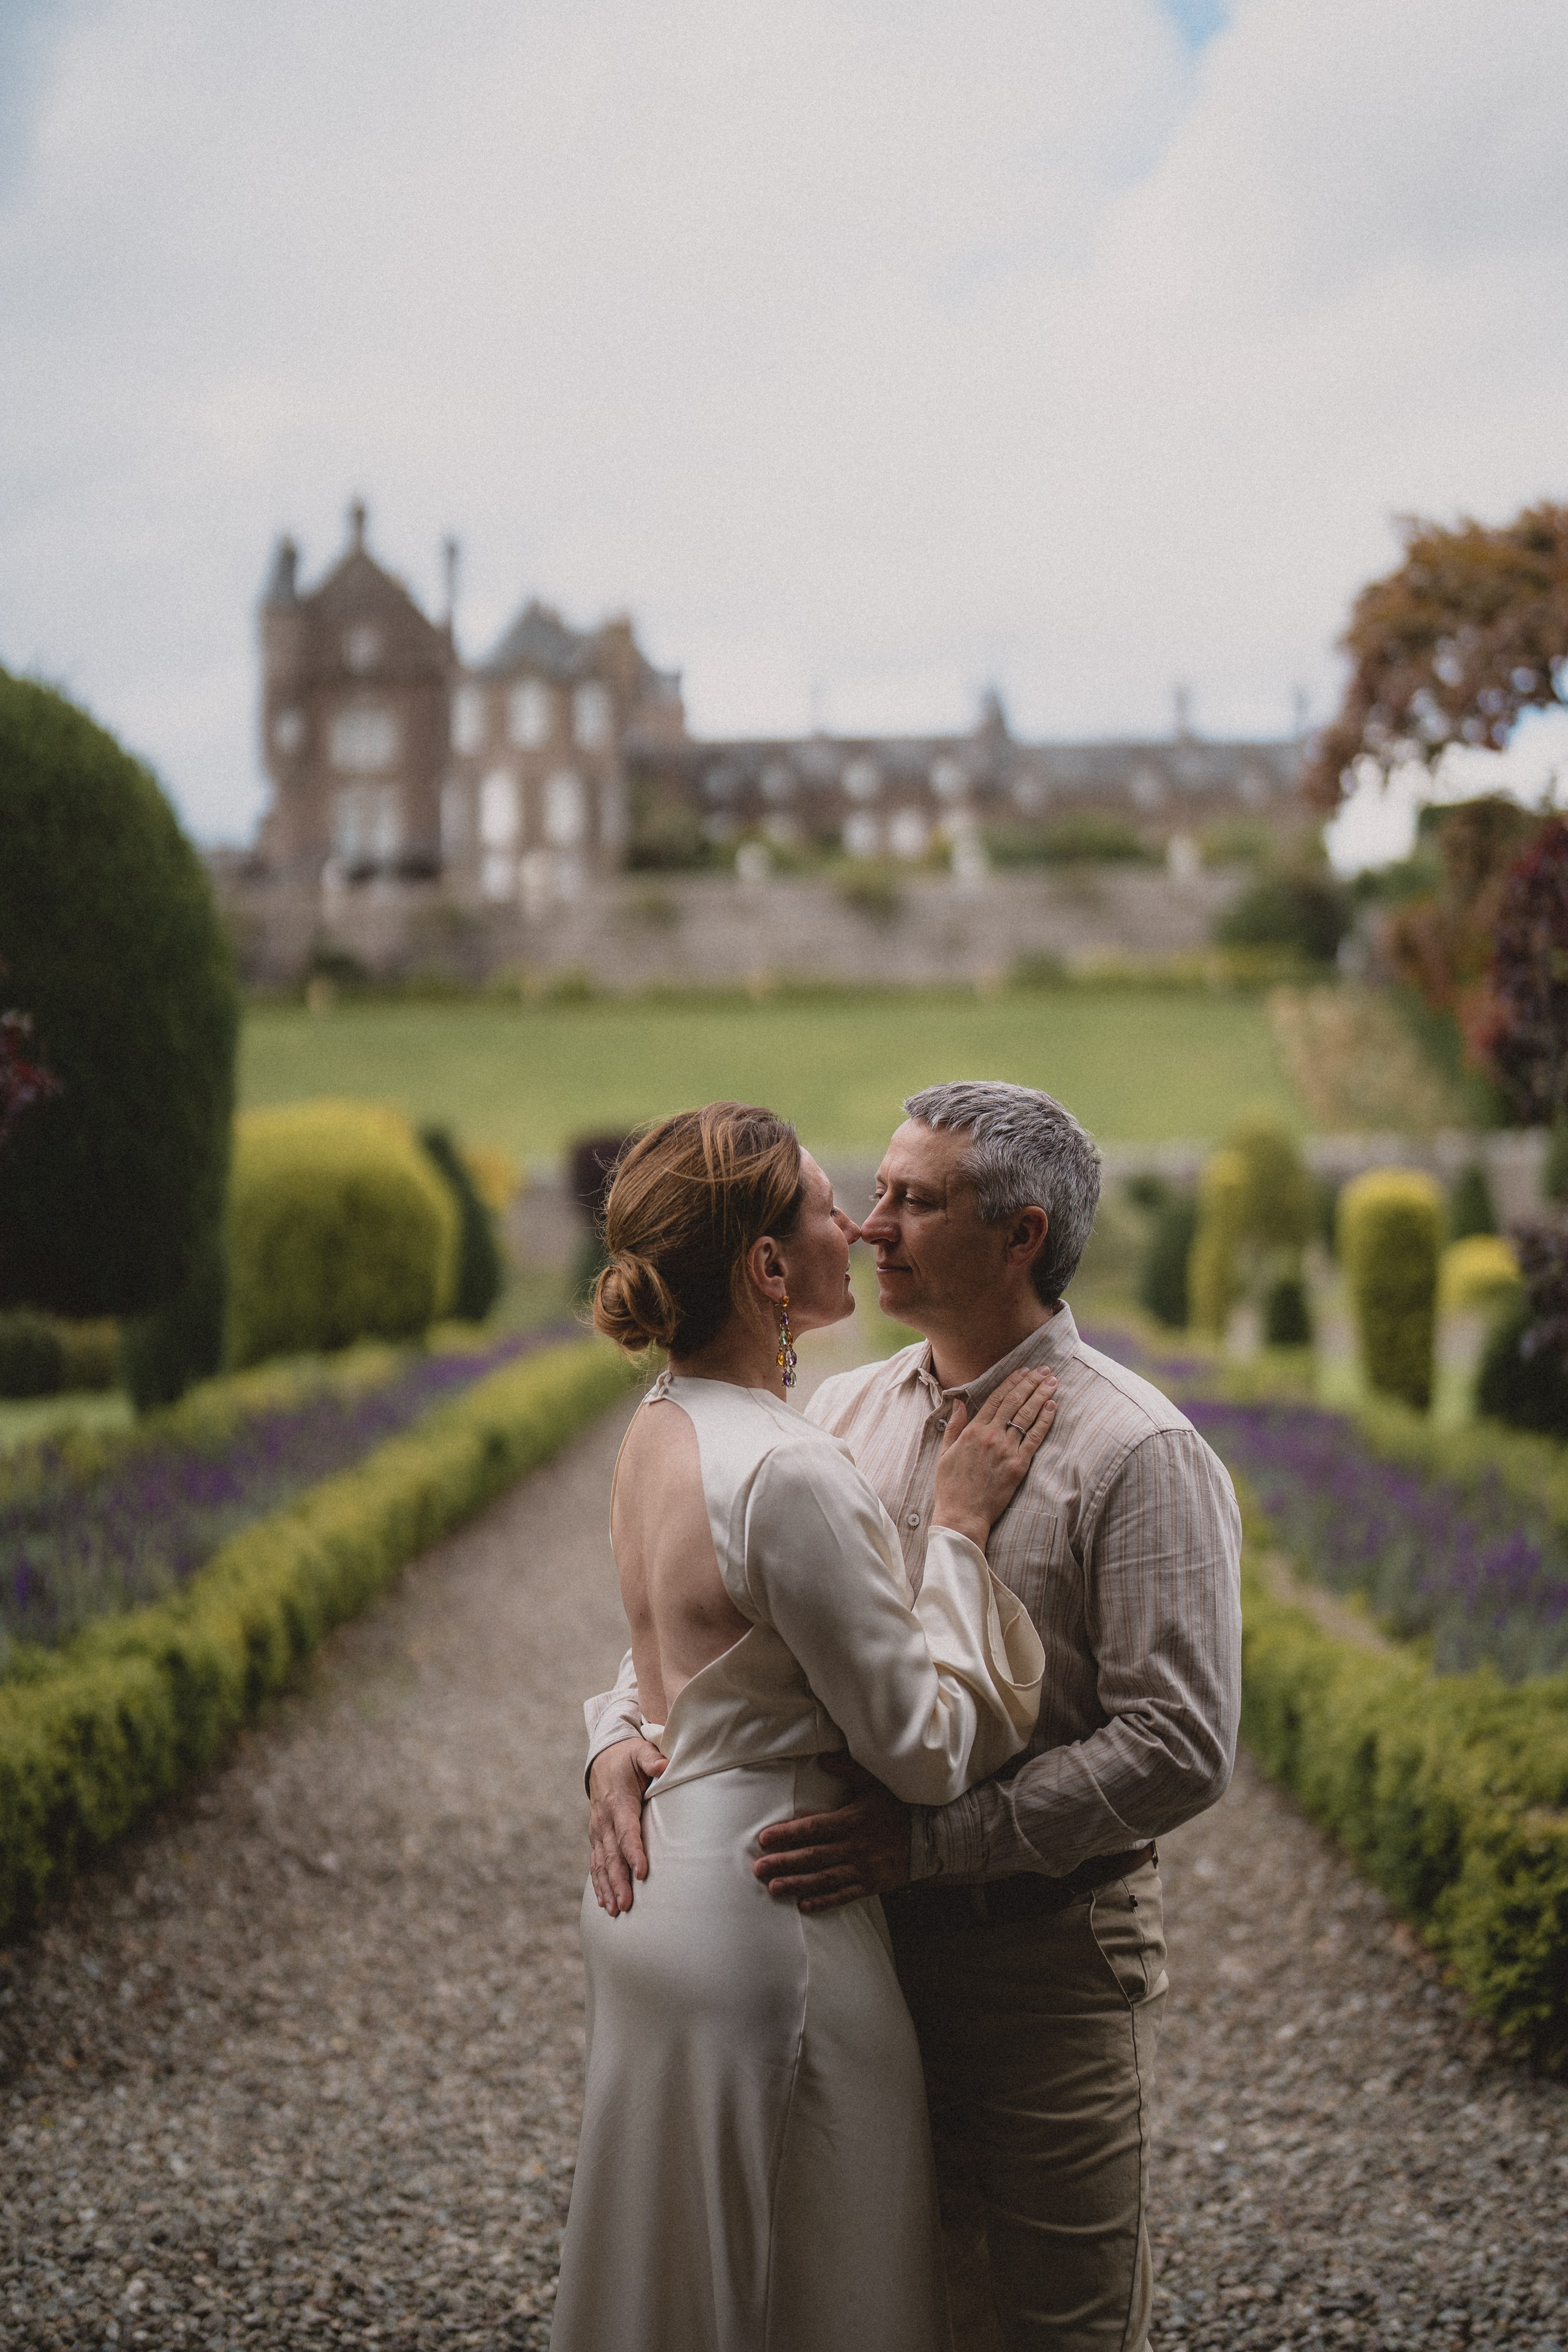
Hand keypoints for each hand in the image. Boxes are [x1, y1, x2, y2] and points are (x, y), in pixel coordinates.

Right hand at [588, 1736, 666, 1914]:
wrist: (602, 1758)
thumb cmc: (628, 1757)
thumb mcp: (640, 1752)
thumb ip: (651, 1759)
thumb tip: (664, 1765)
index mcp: (618, 1802)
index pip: (626, 1831)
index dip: (634, 1852)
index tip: (643, 1871)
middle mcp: (604, 1820)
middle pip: (612, 1855)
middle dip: (619, 1881)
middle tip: (626, 1905)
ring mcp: (598, 1830)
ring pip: (601, 1863)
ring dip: (607, 1887)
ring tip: (615, 1911)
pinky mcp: (597, 1837)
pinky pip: (595, 1863)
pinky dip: (598, 1883)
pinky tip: (604, 1903)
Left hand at [752, 1756, 912, 1913]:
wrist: (933, 1833)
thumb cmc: (899, 1804)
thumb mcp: (875, 1781)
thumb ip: (848, 1770)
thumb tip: (822, 1758)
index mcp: (852, 1819)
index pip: (813, 1827)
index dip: (787, 1834)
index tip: (764, 1839)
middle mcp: (855, 1846)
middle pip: (813, 1856)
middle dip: (784, 1863)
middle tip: (758, 1869)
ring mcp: (863, 1868)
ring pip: (824, 1878)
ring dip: (797, 1884)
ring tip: (774, 1888)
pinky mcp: (872, 1884)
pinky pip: (845, 1896)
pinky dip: (824, 1901)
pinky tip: (804, 1905)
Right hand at [932, 1365, 1056, 1548]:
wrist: (962, 1516)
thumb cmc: (950, 1487)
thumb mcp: (945, 1453)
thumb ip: (954, 1425)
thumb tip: (959, 1401)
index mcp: (972, 1431)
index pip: (996, 1399)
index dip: (1011, 1382)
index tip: (1023, 1370)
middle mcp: (990, 1436)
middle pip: (1014, 1402)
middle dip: (1031, 1383)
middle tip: (1044, 1369)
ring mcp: (1006, 1450)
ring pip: (1027, 1416)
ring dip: (1041, 1396)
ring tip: (1052, 1382)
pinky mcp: (1019, 1466)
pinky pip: (1035, 1438)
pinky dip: (1045, 1420)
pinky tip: (1052, 1406)